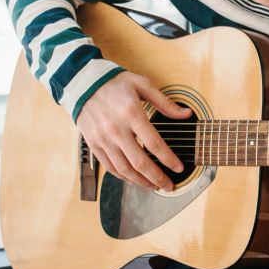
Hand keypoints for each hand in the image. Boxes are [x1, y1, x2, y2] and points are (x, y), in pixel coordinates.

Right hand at [75, 70, 191, 190]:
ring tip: (154, 186)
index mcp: (132, 114)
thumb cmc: (115, 82)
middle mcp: (116, 130)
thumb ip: (165, 103)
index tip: (179, 168)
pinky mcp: (93, 145)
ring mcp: (103, 139)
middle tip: (169, 186)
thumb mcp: (142, 85)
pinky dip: (123, 177)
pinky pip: (110, 167)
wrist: (83, 83)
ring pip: (124, 169)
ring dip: (141, 182)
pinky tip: (134, 179)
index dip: (168, 159)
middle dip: (157, 178)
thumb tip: (186, 114)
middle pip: (140, 162)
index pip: (154, 144)